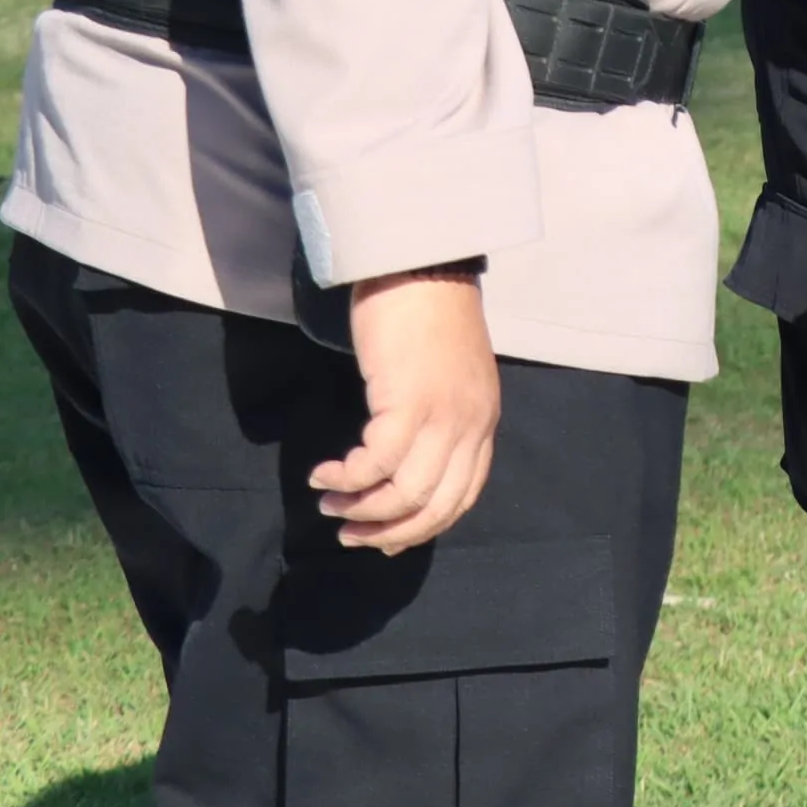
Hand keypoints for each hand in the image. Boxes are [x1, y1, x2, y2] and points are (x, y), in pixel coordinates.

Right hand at [308, 266, 501, 553]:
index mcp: (483, 421)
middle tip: (349, 534)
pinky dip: (347, 477)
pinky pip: (376, 462)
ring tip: (329, 501)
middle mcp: (471, 424)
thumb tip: (404, 469)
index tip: (384, 540)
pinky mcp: (409, 402)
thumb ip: (438, 421)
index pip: (462, 497)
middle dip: (387, 530)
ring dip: (360, 508)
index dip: (421, 527)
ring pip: (404, 493)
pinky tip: (323, 472)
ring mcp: (444, 415)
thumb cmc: (427, 317)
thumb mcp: (447, 378)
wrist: (421, 267)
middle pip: (435, 507)